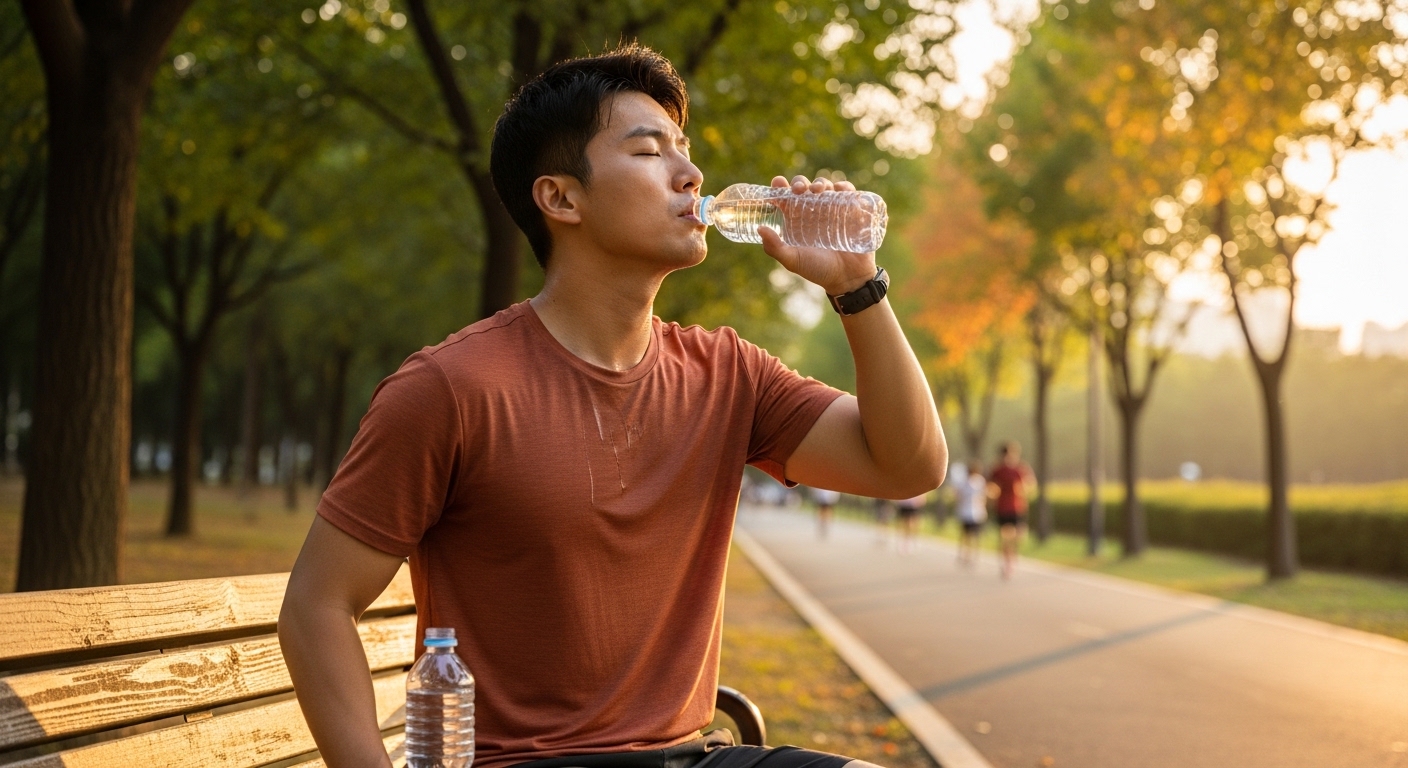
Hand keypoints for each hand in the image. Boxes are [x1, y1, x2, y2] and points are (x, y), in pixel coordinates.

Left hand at [758, 175, 878, 296]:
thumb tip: (760, 228)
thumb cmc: (817, 270)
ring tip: (818, 190)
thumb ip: (774, 248)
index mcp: (795, 220)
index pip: (784, 197)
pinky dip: (843, 186)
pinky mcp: (850, 211)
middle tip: (799, 189)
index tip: (778, 182)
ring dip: (820, 182)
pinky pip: (847, 192)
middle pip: (803, 187)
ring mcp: (831, 210)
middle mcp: (811, 212)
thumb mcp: (792, 260)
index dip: (779, 187)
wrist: (847, 279)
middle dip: (799, 182)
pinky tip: (838, 189)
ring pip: (824, 186)